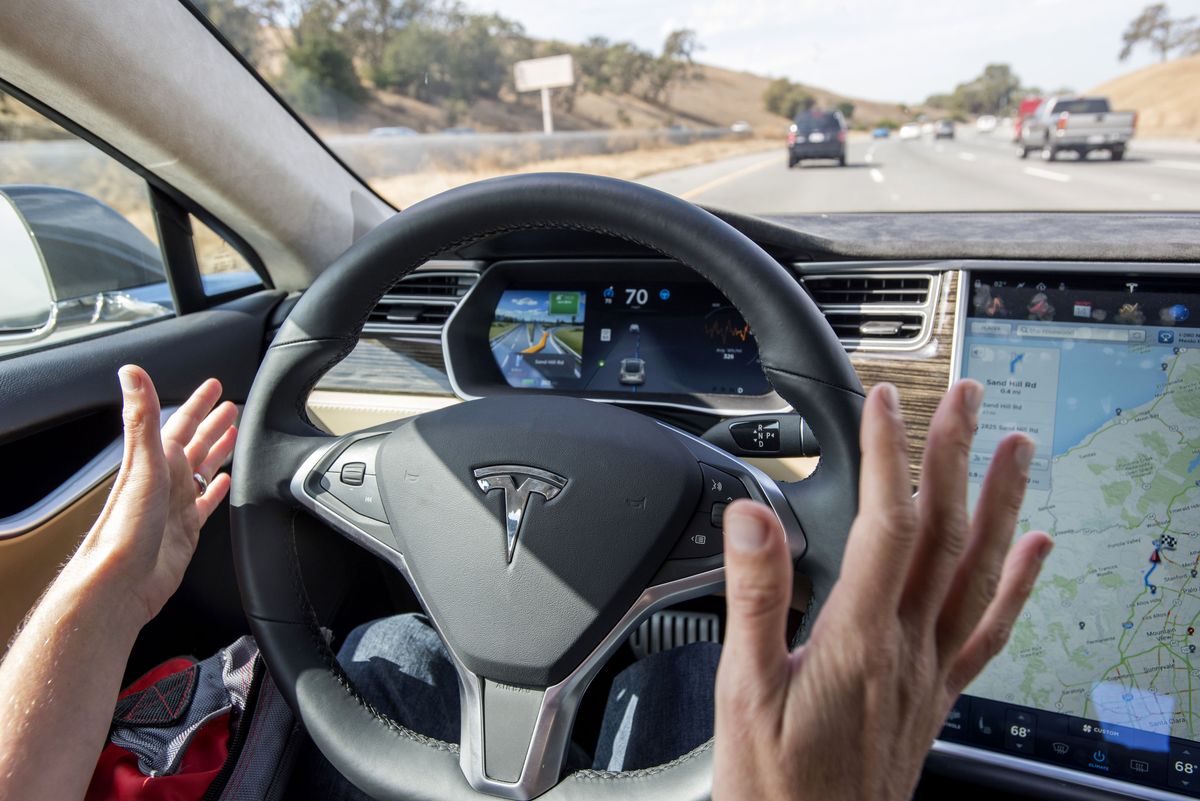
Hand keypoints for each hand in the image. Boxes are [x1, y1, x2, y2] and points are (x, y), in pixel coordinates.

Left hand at [73, 366, 236, 624]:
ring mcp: (176, 506)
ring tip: (233, 436)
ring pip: (202, 470)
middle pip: (195, 444)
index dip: (199, 403)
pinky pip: (206, 503)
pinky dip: (216, 490)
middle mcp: (166, 480)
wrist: (122, 580)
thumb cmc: (127, 527)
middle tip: (232, 407)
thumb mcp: (141, 463)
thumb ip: (141, 417)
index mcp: (157, 460)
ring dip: (217, 452)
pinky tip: (223, 484)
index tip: (215, 386)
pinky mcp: (186, 530)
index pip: (182, 422)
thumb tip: (131, 373)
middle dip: (213, 424)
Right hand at [712, 380, 1052, 800]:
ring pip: (977, 572)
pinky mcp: (937, 695)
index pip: (886, 524)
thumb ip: (755, 598)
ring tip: (1015, 448)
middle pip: (944, 533)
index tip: (884, 401)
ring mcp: (930, 671)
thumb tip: (752, 518)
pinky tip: (1035, 551)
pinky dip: (1017, 585)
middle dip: (955, 455)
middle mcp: (906, 648)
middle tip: (965, 396)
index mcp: (856, 639)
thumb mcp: (743, 692)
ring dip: (1001, 503)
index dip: (887, 454)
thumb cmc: (776, 785)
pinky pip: (989, 631)